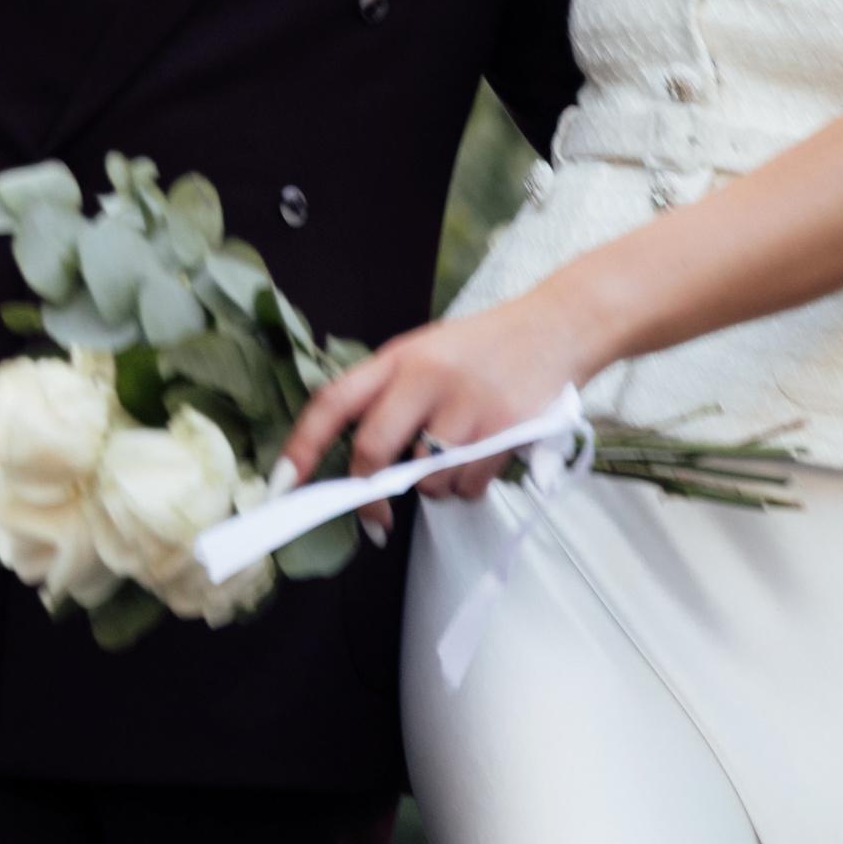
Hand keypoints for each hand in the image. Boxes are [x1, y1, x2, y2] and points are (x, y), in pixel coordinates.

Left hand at [279, 292, 600, 528]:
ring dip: (436, 487)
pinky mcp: (505, 431)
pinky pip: (469, 487)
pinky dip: (470, 488)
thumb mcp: (426, 353)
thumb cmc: (484, 349)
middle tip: (375, 515)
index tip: (284, 487)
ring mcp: (468, 406)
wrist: (558, 328)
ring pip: (428, 481)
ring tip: (456, 456)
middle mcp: (428, 378)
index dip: (301, 448)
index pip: (334, 403)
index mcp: (399, 357)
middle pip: (374, 452)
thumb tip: (359, 468)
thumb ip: (390, 398)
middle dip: (369, 494)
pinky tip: (484, 458)